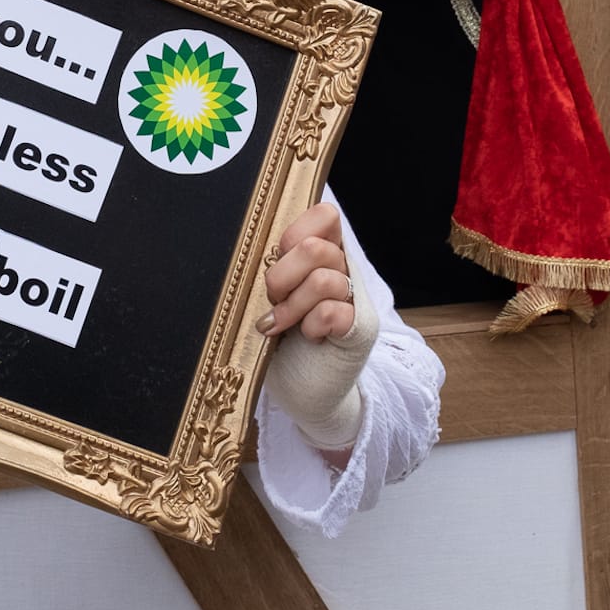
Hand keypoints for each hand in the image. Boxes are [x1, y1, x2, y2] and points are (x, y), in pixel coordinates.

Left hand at [258, 202, 377, 454]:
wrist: (304, 394)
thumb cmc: (283, 341)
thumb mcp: (273, 295)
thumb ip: (276, 264)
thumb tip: (248, 240)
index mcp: (326, 252)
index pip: (325, 214)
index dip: (296, 232)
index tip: (277, 260)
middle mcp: (346, 270)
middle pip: (315, 247)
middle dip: (282, 276)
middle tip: (273, 300)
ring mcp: (356, 300)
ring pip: (324, 278)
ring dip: (293, 306)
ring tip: (282, 324)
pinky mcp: (360, 329)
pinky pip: (334, 311)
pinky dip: (312, 325)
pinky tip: (308, 337)